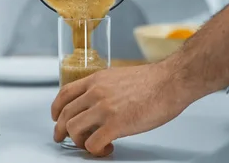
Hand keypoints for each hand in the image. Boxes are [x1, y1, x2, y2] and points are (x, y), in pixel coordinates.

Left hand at [51, 63, 188, 156]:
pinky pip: (93, 143)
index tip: (57, 118)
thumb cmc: (153, 81)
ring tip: (91, 144)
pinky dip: (96, 150)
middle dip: (61, 131)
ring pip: (74, 129)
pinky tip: (107, 148)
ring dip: (79, 142)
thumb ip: (104, 89)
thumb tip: (97, 105)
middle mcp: (96, 92)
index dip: (56, 109)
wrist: (172, 81)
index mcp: (96, 80)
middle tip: (64, 139)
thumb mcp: (119, 77)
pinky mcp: (116, 124)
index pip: (64, 93)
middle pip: (65, 114)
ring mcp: (104, 108)